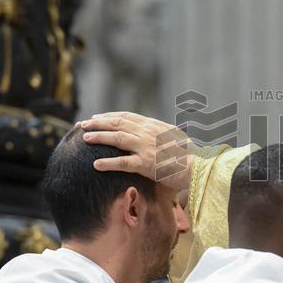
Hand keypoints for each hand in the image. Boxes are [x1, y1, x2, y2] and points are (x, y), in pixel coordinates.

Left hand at [79, 112, 195, 191]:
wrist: (199, 167)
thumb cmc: (190, 154)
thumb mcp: (175, 137)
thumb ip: (161, 132)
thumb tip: (153, 131)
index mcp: (154, 125)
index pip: (127, 116)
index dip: (109, 116)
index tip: (96, 117)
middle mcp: (148, 133)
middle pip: (118, 123)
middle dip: (98, 122)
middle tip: (83, 124)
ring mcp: (146, 147)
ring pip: (117, 138)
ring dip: (99, 137)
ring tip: (85, 138)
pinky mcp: (146, 164)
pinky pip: (122, 162)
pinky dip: (108, 163)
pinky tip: (95, 164)